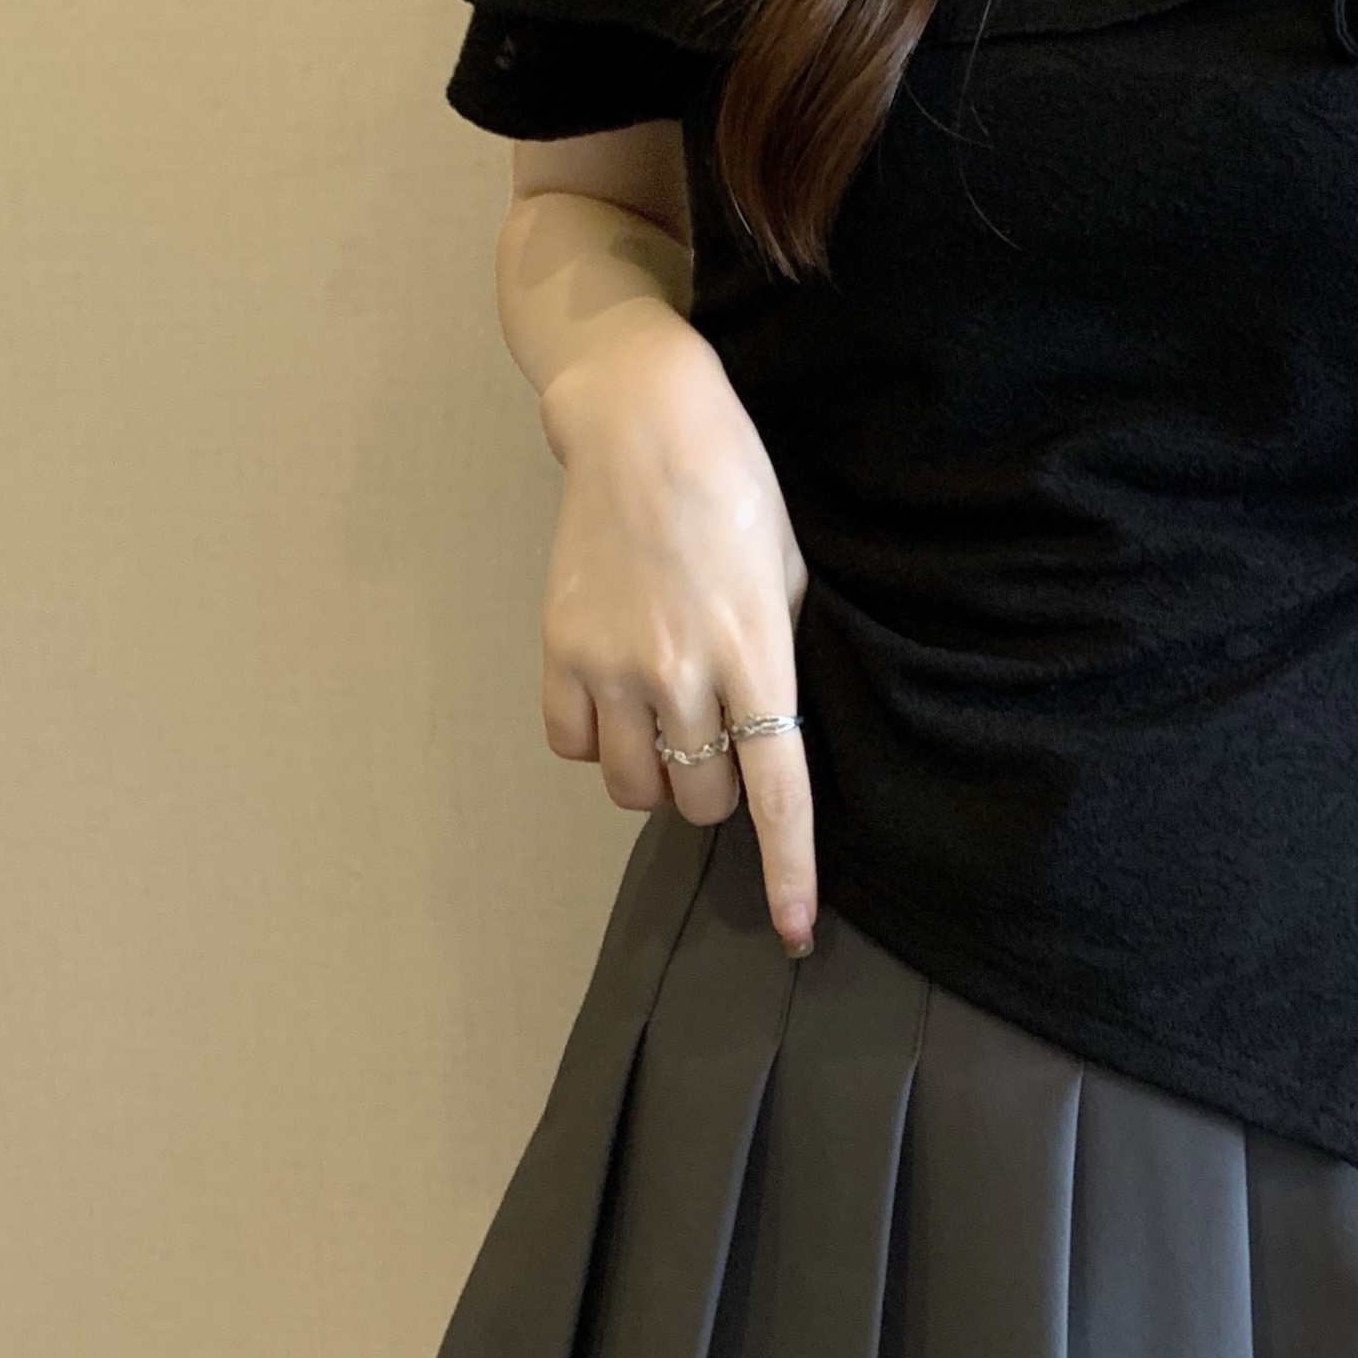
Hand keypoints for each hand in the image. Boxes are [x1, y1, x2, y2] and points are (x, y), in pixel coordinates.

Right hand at [533, 300, 817, 954]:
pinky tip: (612, 695)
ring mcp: (615, 663)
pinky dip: (593, 742)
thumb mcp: (789, 573)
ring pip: (632, 788)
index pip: (777, 788)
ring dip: (654, 773)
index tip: (797, 932)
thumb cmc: (735, 491)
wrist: (644, 425)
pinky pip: (572, 748)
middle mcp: (684, 670)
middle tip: (715, 732)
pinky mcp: (561, 649)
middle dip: (713, 788)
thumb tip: (768, 729)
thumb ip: (780, 656)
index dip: (788, 868)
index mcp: (757, 651)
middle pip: (700, 800)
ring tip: (664, 716)